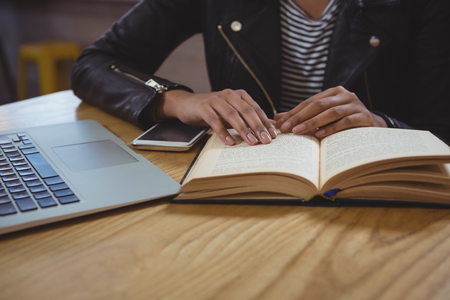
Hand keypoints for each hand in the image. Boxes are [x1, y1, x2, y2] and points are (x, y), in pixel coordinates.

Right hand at [157, 89, 276, 145]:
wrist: (187, 105)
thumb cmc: (213, 110)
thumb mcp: (233, 113)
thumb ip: (249, 118)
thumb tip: (270, 126)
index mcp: (239, 95)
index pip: (255, 108)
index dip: (265, 122)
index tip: (273, 135)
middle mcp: (229, 94)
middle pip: (246, 111)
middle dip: (257, 126)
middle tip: (266, 140)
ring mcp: (215, 99)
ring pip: (232, 115)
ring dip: (243, 130)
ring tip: (251, 142)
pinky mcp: (203, 106)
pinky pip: (214, 120)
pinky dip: (223, 132)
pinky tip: (230, 142)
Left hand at [274, 86, 386, 137]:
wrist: (373, 127)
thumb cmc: (344, 122)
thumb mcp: (323, 117)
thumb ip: (302, 116)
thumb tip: (276, 120)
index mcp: (334, 92)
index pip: (309, 101)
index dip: (294, 112)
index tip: (280, 124)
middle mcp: (345, 95)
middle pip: (318, 105)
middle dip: (299, 117)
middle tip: (286, 129)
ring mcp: (356, 105)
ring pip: (331, 112)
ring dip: (312, 123)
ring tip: (298, 132)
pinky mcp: (364, 116)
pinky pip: (345, 121)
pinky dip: (331, 128)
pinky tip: (320, 135)